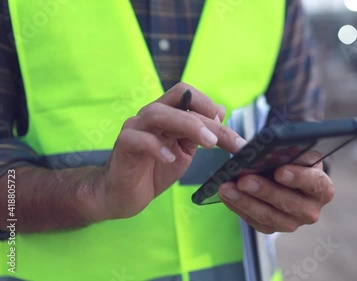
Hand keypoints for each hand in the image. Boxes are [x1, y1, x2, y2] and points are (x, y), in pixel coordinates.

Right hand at [94, 83, 244, 219]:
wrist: (125, 195)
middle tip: (227, 141)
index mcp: (168, 114)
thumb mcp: (185, 151)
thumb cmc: (154, 170)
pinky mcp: (123, 146)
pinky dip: (156, 146)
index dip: (208, 106)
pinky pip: (137, 139)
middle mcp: (151, 115)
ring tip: (208, 143)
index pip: (188, 94)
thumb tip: (220, 109)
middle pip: (179, 100)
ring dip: (188, 125)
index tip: (226, 129)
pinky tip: (170, 158)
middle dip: (208, 120)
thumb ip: (200, 132)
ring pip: (158, 114)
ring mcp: (135, 128)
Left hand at [219, 161, 333, 233]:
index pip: (315, 184)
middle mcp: (311, 210)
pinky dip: (239, 208)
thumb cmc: (292, 161)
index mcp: (322, 188)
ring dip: (246, 202)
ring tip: (228, 188)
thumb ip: (290, 151)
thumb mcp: (296, 153)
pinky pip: (255, 222)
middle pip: (289, 204)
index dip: (298, 178)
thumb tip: (272, 147)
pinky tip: (226, 196)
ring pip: (269, 217)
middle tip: (244, 180)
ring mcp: (292, 223)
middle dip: (265, 191)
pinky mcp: (273, 228)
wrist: (287, 176)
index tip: (279, 171)